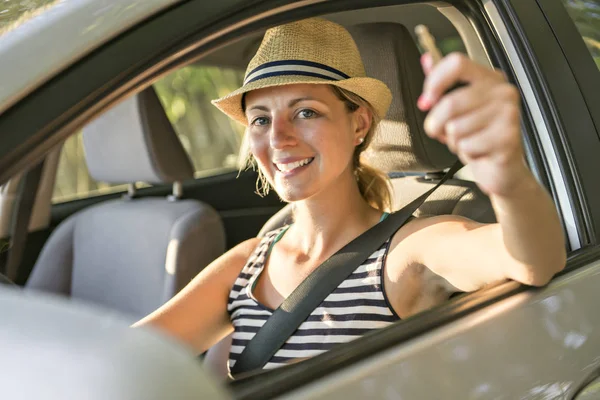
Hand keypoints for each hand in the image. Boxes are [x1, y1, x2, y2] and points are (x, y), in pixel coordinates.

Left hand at [418, 52, 530, 196]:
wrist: (503, 168)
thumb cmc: (479, 136)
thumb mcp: (458, 108)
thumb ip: (443, 83)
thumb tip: (427, 59)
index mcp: (490, 78)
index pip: (457, 63)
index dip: (434, 82)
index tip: (426, 100)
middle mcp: (503, 92)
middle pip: (449, 103)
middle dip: (437, 124)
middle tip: (446, 132)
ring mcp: (509, 114)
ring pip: (455, 128)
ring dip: (453, 141)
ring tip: (468, 141)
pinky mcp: (508, 138)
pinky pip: (467, 146)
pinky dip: (466, 153)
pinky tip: (479, 151)